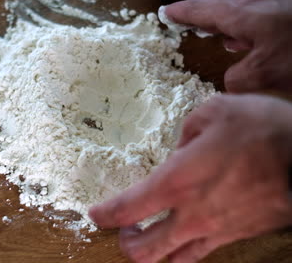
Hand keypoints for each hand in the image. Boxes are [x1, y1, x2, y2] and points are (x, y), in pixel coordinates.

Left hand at [89, 94, 291, 262]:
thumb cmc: (264, 131)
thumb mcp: (216, 111)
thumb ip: (187, 130)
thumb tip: (181, 147)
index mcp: (176, 181)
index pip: (126, 209)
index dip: (104, 215)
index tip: (95, 214)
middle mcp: (190, 214)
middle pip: (143, 251)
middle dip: (126, 244)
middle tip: (125, 228)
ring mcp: (214, 230)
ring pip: (173, 260)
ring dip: (154, 252)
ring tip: (151, 235)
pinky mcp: (236, 236)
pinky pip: (202, 253)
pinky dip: (185, 249)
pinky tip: (186, 233)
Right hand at [163, 0, 291, 93]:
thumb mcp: (262, 75)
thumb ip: (235, 79)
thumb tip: (229, 81)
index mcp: (242, 15)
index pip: (200, 10)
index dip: (181, 13)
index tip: (165, 13)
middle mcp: (253, 5)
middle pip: (216, 5)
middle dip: (197, 13)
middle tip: (181, 20)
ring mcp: (269, 7)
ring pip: (234, 10)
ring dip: (217, 19)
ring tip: (205, 30)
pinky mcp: (282, 15)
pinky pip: (249, 16)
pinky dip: (236, 26)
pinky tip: (238, 40)